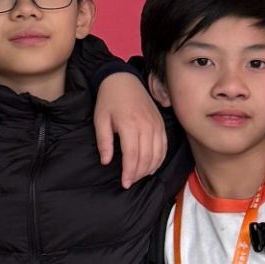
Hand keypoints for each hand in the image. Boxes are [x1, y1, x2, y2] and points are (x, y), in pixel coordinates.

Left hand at [94, 69, 167, 188]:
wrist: (123, 80)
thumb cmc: (109, 100)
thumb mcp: (100, 120)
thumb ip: (104, 142)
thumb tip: (106, 161)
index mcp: (130, 125)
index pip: (132, 156)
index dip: (129, 172)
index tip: (124, 183)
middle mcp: (146, 126)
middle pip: (146, 158)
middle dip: (138, 174)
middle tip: (130, 181)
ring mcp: (156, 125)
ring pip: (157, 154)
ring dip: (149, 168)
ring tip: (138, 176)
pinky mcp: (161, 124)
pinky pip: (164, 146)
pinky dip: (159, 159)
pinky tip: (151, 166)